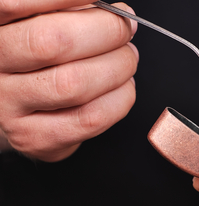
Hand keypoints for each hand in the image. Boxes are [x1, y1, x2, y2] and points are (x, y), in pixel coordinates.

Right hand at [0, 1, 138, 160]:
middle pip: (52, 43)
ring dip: (118, 67)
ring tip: (127, 58)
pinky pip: (91, 118)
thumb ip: (68, 12)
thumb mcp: (41, 24)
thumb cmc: (40, 60)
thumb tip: (114, 12)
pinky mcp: (35, 138)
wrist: (22, 111)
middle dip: (105, 31)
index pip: (14, 4)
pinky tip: (123, 87)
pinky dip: (120, 98)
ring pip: (74, 84)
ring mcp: (9, 107)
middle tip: (125, 29)